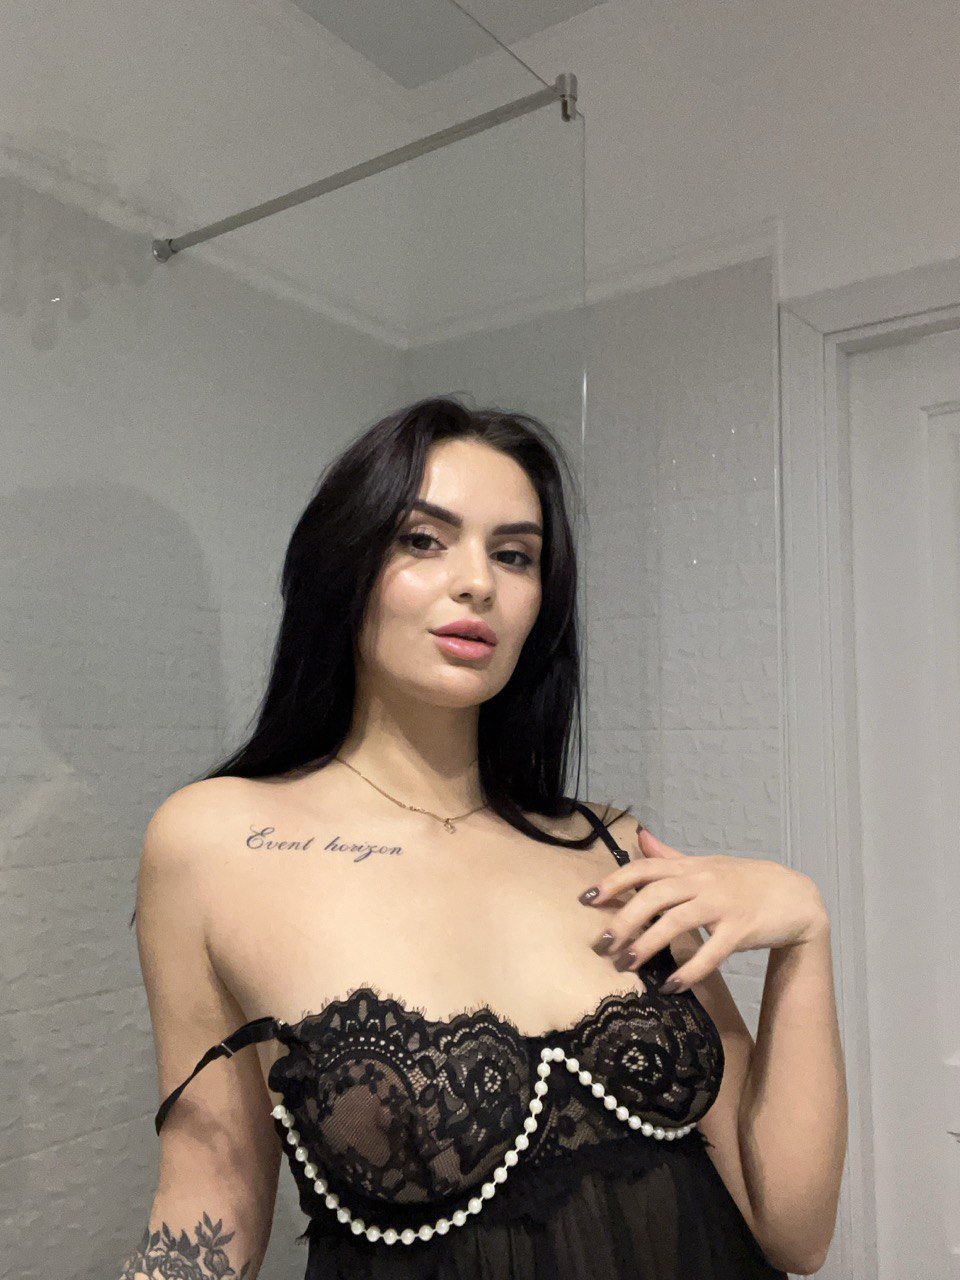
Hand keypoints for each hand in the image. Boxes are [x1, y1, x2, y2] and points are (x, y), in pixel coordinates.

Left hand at [578, 824, 828, 991]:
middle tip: (601, 944)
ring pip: (677, 922)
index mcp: (690, 866)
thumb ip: (670, 855)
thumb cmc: (744, 881)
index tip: (586, 899)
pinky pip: (712, 952)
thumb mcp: (705, 864)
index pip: (644, 868)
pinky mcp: (742, 929)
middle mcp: (703, 881)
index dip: (613, 882)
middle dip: (623, 920)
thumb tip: (639, 837)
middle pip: (654, 896)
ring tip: (624, 965)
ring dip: (647, 944)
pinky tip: (671, 986)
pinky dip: (690, 970)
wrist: (795, 896)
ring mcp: (723, 904)